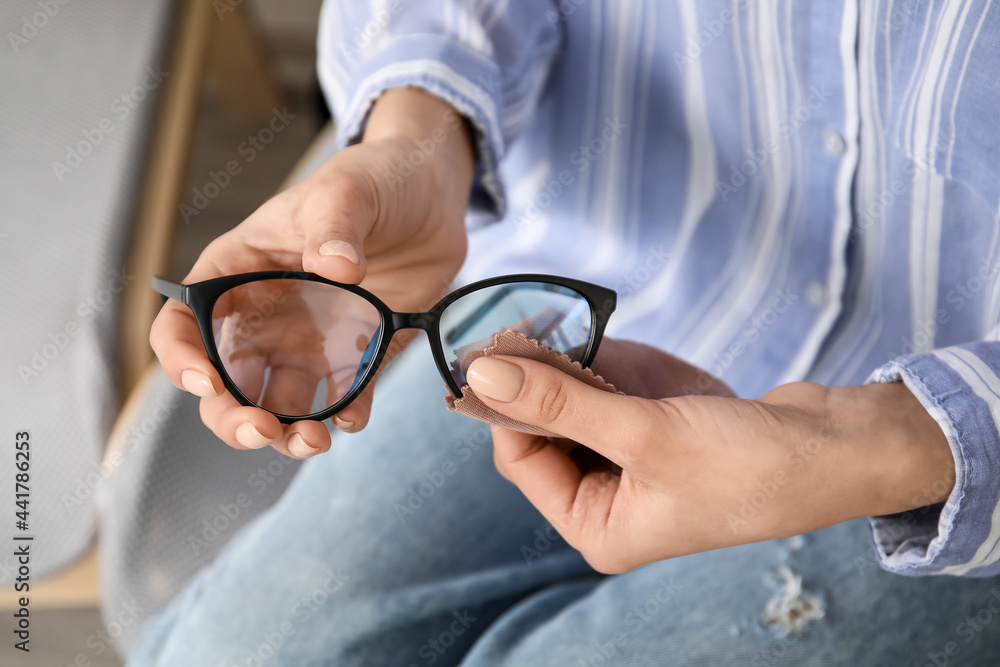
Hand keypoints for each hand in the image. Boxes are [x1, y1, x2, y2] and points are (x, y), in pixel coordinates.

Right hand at [150, 88, 475, 458]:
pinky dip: (344, 417)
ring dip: (285, 432)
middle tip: (261, 431)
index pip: (184, 323)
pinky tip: (353, 420)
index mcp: (239, 272)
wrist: (431, 194)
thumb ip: (334, 225)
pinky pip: (342, 398)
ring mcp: (309, 340)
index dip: (181, 357)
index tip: (204, 381)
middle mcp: (266, 315)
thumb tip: (334, 267)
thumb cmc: (374, 178)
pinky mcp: (357, 355)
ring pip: (278, 403)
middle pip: (226, 381)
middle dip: (232, 416)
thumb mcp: (347, 190)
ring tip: (313, 442)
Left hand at [467, 347, 954, 572]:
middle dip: (540, 378)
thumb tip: (483, 377)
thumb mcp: (645, 434)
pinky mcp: (659, 434)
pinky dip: (608, 367)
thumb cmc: (752, 464)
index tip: (493, 343)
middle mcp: (610, 503)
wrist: (839, 448)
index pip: (520, 458)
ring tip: (570, 326)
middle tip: (533, 321)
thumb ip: (560, 402)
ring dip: (572, 366)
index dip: (504, 402)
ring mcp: (635, 467)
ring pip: (576, 407)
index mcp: (598, 527)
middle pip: (543, 431)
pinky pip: (612, 395)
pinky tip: (610, 344)